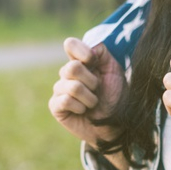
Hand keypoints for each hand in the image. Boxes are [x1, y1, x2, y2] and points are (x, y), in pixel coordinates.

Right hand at [49, 38, 127, 169]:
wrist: (115, 124)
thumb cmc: (115, 98)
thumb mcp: (114, 71)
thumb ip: (103, 53)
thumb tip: (89, 47)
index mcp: (81, 62)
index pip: (70, 44)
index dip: (83, 52)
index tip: (95, 63)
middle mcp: (67, 74)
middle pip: (72, 67)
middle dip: (92, 81)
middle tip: (97, 90)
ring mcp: (60, 89)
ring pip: (72, 86)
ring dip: (90, 98)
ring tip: (93, 103)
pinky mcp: (55, 106)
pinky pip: (66, 100)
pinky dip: (81, 107)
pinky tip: (83, 111)